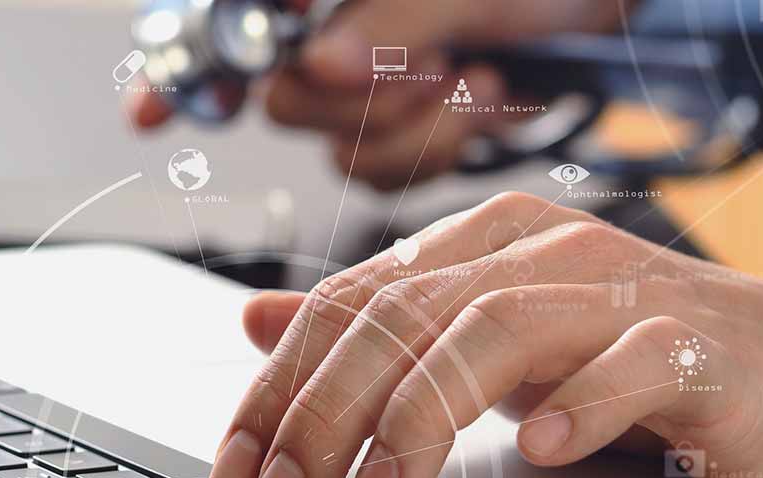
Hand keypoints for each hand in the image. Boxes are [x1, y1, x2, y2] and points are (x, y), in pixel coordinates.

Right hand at [129, 0, 623, 188]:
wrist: (611, 6)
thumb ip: (387, 21)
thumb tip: (321, 65)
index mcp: (330, 1)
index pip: (227, 25)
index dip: (187, 66)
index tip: (151, 113)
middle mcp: (337, 38)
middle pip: (286, 104)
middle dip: (365, 99)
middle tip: (432, 63)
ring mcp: (372, 89)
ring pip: (346, 151)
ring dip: (421, 127)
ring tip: (476, 76)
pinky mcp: (412, 130)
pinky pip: (395, 174)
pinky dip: (444, 149)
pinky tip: (482, 101)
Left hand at [211, 192, 762, 477]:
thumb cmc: (633, 356)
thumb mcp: (491, 338)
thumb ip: (388, 327)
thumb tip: (264, 322)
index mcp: (494, 241)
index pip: (362, 295)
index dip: (290, 377)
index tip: (246, 457)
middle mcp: (550, 252)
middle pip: (415, 310)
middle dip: (333, 404)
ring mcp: (625, 293)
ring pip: (503, 326)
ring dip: (429, 410)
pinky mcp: (693, 345)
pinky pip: (630, 364)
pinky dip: (581, 406)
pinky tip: (540, 448)